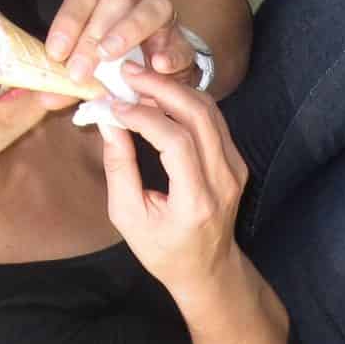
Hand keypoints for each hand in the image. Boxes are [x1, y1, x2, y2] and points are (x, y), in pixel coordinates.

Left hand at [44, 0, 202, 90]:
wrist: (158, 70)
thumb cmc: (114, 64)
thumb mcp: (86, 70)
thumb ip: (68, 82)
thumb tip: (46, 99)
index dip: (68, 21)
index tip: (56, 54)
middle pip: (114, 1)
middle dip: (92, 38)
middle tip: (79, 73)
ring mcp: (160, 15)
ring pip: (150, 8)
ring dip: (128, 31)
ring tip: (111, 57)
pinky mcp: (182, 40)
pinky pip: (179, 40)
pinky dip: (169, 52)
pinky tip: (157, 65)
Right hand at [96, 65, 248, 290]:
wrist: (208, 269)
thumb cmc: (163, 250)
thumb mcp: (128, 216)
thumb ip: (119, 167)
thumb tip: (108, 121)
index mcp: (196, 202)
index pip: (175, 142)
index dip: (144, 116)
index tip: (114, 105)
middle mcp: (223, 181)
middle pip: (199, 116)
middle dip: (161, 88)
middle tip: (128, 74)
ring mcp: (235, 169)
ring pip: (209, 111)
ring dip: (174, 89)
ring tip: (141, 80)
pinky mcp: (236, 161)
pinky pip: (213, 120)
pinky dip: (185, 102)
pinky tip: (160, 97)